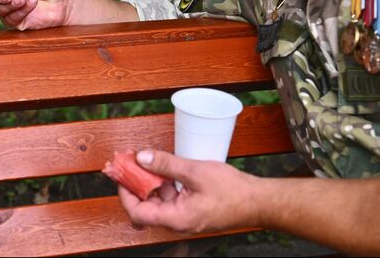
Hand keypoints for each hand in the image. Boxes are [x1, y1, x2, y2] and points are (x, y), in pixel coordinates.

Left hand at [116, 150, 258, 233]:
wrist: (258, 201)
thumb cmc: (232, 191)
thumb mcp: (195, 172)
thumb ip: (166, 165)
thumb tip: (141, 157)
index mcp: (176, 218)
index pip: (138, 212)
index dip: (125, 193)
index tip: (122, 173)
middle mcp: (178, 221)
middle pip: (146, 206)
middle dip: (135, 183)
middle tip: (130, 161)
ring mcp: (185, 216)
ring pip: (158, 200)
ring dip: (149, 181)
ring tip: (144, 160)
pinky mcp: (192, 209)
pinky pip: (171, 197)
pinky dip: (164, 183)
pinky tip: (164, 167)